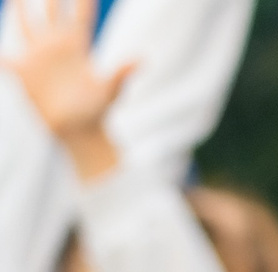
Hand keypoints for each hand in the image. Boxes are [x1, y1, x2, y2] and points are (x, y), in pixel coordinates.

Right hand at [2, 0, 129, 180]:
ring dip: (19, 9)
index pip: (81, 15)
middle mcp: (57, 46)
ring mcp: (39, 57)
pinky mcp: (24, 72)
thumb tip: (142, 59)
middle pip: (51, 11)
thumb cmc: (97, 112)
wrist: (78, 131)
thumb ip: (121, 74)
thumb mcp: (110, 92)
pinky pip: (5, 60)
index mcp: (78, 47)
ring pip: (25, 25)